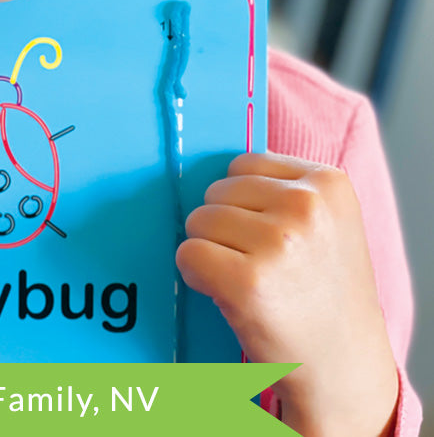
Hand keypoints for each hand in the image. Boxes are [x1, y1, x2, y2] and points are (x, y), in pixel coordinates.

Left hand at [176, 152, 397, 436]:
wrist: (344, 366)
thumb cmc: (323, 290)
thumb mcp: (327, 221)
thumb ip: (281, 187)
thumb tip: (211, 170)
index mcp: (329, 183)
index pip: (243, 165)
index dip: (243, 202)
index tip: (270, 236)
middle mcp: (307, 206)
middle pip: (217, 190)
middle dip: (225, 226)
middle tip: (260, 264)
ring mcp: (279, 242)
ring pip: (198, 220)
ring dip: (210, 250)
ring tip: (249, 279)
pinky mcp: (248, 281)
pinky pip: (188, 254)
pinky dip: (195, 274)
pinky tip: (227, 293)